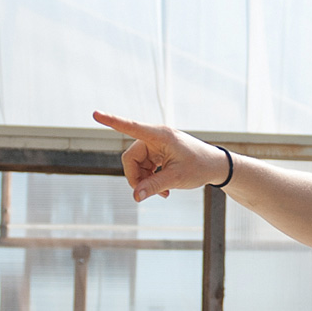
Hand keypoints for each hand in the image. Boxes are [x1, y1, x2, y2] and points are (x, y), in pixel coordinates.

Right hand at [92, 111, 228, 200]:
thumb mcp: (176, 178)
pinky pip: (144, 167)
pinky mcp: (157, 153)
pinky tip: (163, 190)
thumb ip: (154, 186)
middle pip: (130, 158)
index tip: (95, 114)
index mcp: (160, 135)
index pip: (131, 127)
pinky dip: (150, 179)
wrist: (215, 166)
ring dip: (145, 181)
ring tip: (162, 193)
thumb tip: (135, 196)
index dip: (111, 121)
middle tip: (147, 193)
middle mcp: (155, 137)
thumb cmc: (200, 167)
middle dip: (136, 177)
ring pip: (136, 165)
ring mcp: (155, 145)